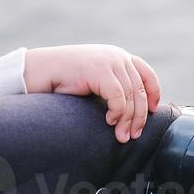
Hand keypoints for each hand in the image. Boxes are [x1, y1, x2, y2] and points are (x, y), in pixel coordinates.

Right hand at [24, 44, 161, 142]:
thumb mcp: (95, 80)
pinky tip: (109, 122)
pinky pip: (118, 98)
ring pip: (131, 96)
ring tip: (122, 137)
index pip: (146, 74)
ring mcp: (110, 61)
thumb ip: (113, 86)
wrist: (40, 71)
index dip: (154, 93)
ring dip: (128, 120)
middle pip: (140, 90)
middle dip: (139, 116)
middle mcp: (117, 56)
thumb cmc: (65, 80)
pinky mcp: (100, 70)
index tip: (154, 111)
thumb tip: (132, 111)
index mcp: (118, 56)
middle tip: (133, 136)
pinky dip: (117, 113)